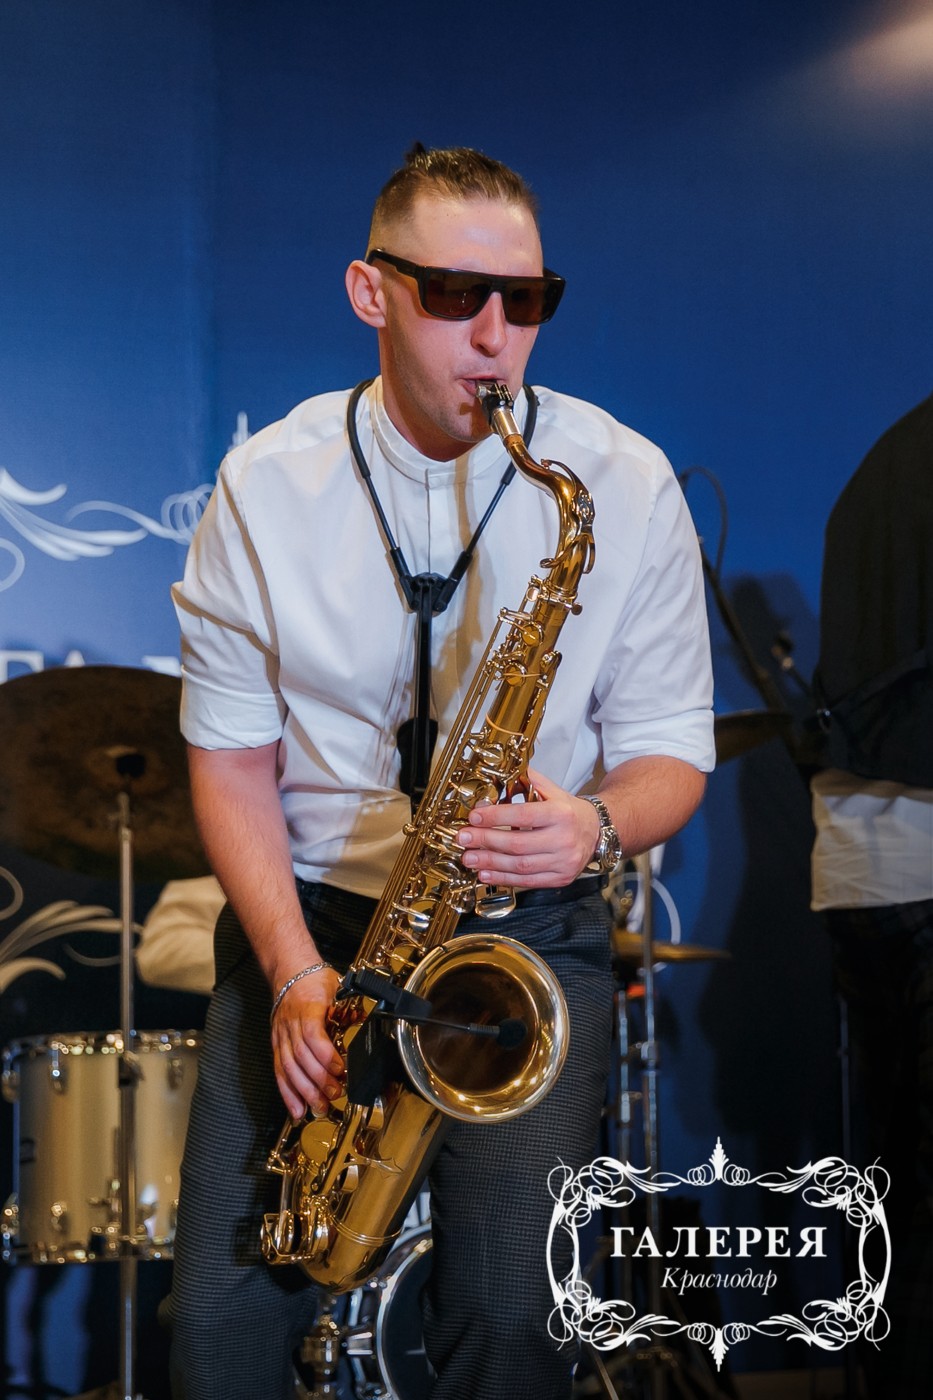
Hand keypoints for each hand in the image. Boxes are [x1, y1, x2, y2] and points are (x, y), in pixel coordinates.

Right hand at [271, 964, 344, 1117]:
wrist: (289, 970)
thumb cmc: (314, 979)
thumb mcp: (337, 985)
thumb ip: (350, 1006)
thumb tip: (367, 1021)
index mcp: (308, 1007)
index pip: (312, 1034)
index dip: (325, 1055)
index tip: (340, 1069)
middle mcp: (291, 1023)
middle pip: (300, 1056)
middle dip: (317, 1079)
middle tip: (335, 1094)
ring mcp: (281, 1034)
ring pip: (288, 1067)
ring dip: (303, 1091)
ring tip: (319, 1107)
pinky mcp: (276, 1044)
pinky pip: (279, 1070)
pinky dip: (287, 1092)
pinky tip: (296, 1109)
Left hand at [456, 768, 600, 888]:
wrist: (596, 832)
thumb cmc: (567, 810)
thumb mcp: (552, 790)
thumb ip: (525, 782)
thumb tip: (494, 781)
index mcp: (561, 813)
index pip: (523, 815)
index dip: (496, 816)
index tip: (474, 817)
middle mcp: (564, 839)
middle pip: (518, 844)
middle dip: (486, 841)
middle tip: (464, 838)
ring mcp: (563, 862)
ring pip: (520, 866)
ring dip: (490, 862)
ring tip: (469, 858)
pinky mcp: (560, 878)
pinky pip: (527, 881)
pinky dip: (503, 879)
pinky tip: (485, 873)